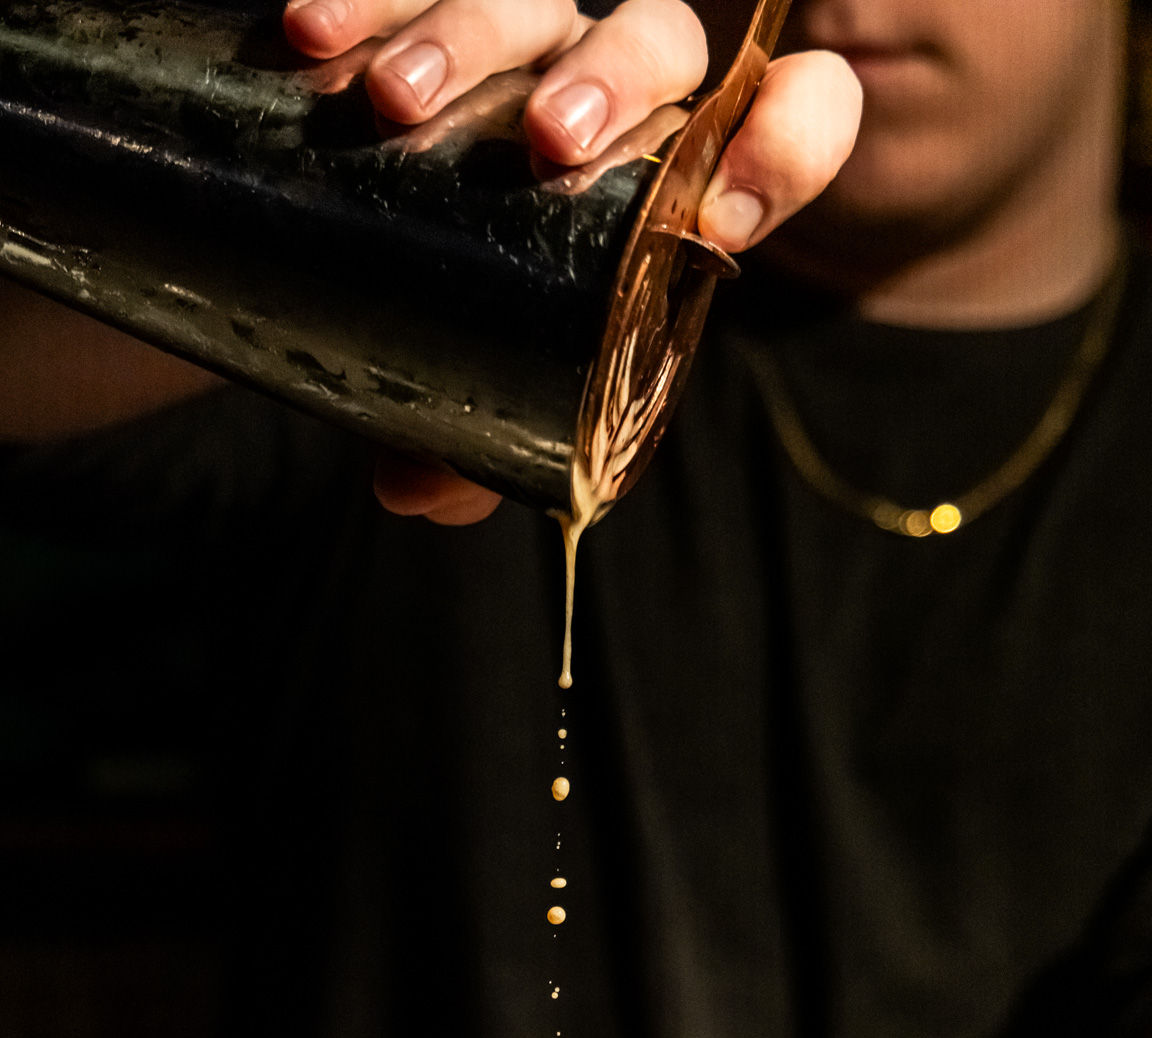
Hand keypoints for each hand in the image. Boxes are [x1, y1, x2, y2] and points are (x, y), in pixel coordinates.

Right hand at [281, 0, 860, 520]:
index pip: (798, 115)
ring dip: (469, 33)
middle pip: (657, 37)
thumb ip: (476, 447)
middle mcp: (617, 90)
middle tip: (542, 143)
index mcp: (678, 179)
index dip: (787, 146)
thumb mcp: (493, 399)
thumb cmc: (479, 329)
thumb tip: (412, 490)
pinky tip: (310, 36)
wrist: (369, 255)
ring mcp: (526, 40)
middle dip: (606, 78)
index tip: (719, 223)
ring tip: (393, 101)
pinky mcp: (428, 11)